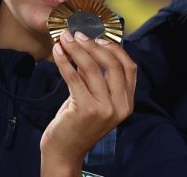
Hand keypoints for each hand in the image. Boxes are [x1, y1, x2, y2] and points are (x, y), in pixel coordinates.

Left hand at [40, 30, 136, 175]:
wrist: (65, 151)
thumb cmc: (78, 124)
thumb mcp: (96, 100)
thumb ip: (99, 79)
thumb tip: (90, 47)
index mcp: (127, 103)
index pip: (129, 67)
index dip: (115, 49)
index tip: (99, 37)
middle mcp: (120, 106)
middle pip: (112, 64)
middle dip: (93, 45)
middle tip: (78, 34)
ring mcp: (104, 109)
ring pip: (92, 68)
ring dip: (76, 49)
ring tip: (64, 39)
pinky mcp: (86, 109)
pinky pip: (74, 77)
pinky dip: (64, 61)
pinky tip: (57, 52)